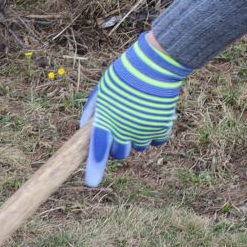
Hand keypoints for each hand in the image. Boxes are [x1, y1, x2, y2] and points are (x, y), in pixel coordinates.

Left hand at [81, 33, 191, 186]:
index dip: (95, 166)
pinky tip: (152, 118)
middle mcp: (125, 128)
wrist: (156, 64)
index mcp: (107, 118)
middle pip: (119, 153)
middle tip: (121, 131)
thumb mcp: (104, 88)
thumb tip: (85, 128)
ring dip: (137, 138)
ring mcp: (144, 128)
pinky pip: (157, 140)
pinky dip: (154, 134)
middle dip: (118, 146)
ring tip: (138, 117)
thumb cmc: (126, 74)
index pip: (98, 148)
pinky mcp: (161, 126)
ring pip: (139, 147)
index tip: (91, 182)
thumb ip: (94, 110)